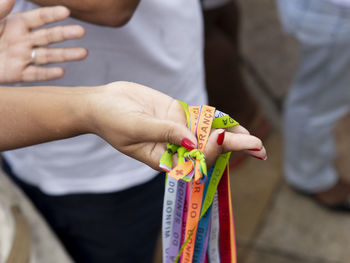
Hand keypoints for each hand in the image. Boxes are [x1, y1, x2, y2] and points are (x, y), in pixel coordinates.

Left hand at [0, 5, 87, 82]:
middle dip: (66, 34)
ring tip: (84, 53)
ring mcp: (23, 58)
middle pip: (49, 37)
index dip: (52, 15)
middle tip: (82, 32)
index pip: (39, 19)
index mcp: (17, 25)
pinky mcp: (18, 74)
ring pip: (48, 56)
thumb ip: (1, 9)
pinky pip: (35, 74)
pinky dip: (48, 74)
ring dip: (66, 55)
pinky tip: (62, 72)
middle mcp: (24, 41)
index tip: (66, 11)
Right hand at [86, 81, 265, 170]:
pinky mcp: (178, 115)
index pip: (194, 161)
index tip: (223, 141)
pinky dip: (217, 121)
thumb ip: (164, 133)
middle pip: (207, 150)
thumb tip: (192, 139)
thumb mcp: (135, 127)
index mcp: (163, 157)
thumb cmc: (112, 120)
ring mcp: (178, 130)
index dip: (212, 153)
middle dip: (232, 148)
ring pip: (208, 135)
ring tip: (255, 141)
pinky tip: (234, 125)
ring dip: (231, 137)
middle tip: (259, 148)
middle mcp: (175, 146)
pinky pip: (201, 119)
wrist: (103, 103)